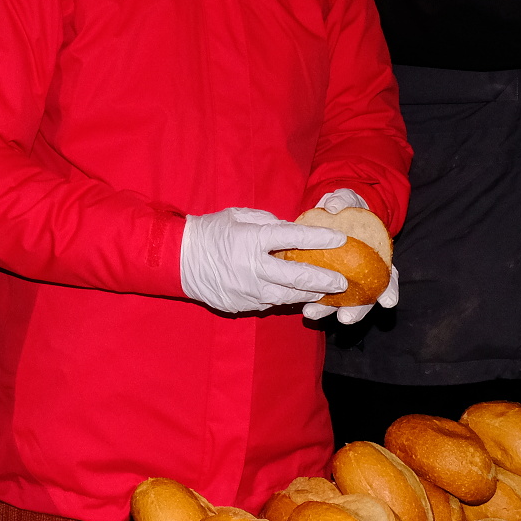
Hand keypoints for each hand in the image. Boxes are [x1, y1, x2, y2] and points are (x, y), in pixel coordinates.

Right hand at [180, 208, 344, 314]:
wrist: (178, 260)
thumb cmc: (209, 232)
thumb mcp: (238, 216)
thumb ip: (267, 222)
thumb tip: (291, 229)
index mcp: (252, 240)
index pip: (293, 239)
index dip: (319, 239)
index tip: (340, 240)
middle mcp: (253, 267)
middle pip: (297, 276)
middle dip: (324, 279)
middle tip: (343, 281)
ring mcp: (248, 290)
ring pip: (288, 295)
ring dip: (310, 294)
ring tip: (327, 292)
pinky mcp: (243, 304)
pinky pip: (271, 302)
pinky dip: (287, 298)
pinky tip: (300, 296)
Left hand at [300, 190, 386, 323]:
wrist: (327, 213)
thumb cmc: (343, 207)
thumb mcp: (346, 198)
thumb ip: (343, 199)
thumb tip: (333, 206)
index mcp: (376, 256)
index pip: (388, 276)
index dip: (389, 290)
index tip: (388, 301)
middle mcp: (362, 273)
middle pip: (364, 298)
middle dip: (356, 311)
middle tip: (345, 318)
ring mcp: (342, 279)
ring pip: (340, 302)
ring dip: (328, 311)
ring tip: (312, 313)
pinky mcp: (322, 279)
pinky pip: (319, 294)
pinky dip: (313, 302)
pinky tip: (303, 308)